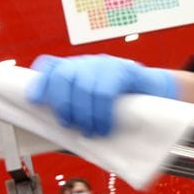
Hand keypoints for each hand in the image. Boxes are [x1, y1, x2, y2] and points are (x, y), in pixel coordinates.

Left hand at [28, 54, 177, 135]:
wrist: (158, 93)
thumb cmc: (124, 104)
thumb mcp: (95, 103)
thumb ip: (77, 108)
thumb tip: (57, 128)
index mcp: (77, 68)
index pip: (50, 66)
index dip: (40, 82)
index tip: (34, 100)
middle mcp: (88, 62)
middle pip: (64, 76)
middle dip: (64, 104)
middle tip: (71, 125)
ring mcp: (106, 64)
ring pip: (84, 85)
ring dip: (84, 113)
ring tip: (91, 131)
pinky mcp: (124, 70)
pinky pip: (106, 90)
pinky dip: (102, 112)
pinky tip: (105, 125)